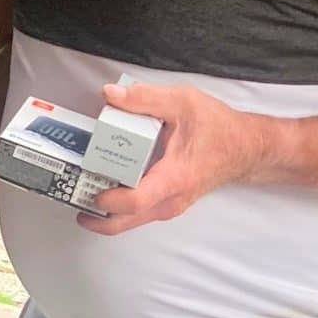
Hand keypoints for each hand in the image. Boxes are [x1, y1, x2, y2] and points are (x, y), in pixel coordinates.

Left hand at [85, 81, 275, 234]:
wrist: (248, 148)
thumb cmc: (219, 127)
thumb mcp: (182, 103)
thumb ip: (144, 98)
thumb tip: (108, 95)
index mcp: (174, 179)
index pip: (134, 202)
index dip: (106, 199)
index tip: (88, 188)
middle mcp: (171, 200)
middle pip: (125, 222)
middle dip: (94, 216)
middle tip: (68, 196)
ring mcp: (170, 205)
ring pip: (131, 220)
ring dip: (104, 211)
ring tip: (80, 188)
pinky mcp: (169, 202)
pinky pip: (139, 212)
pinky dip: (118, 205)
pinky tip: (104, 183)